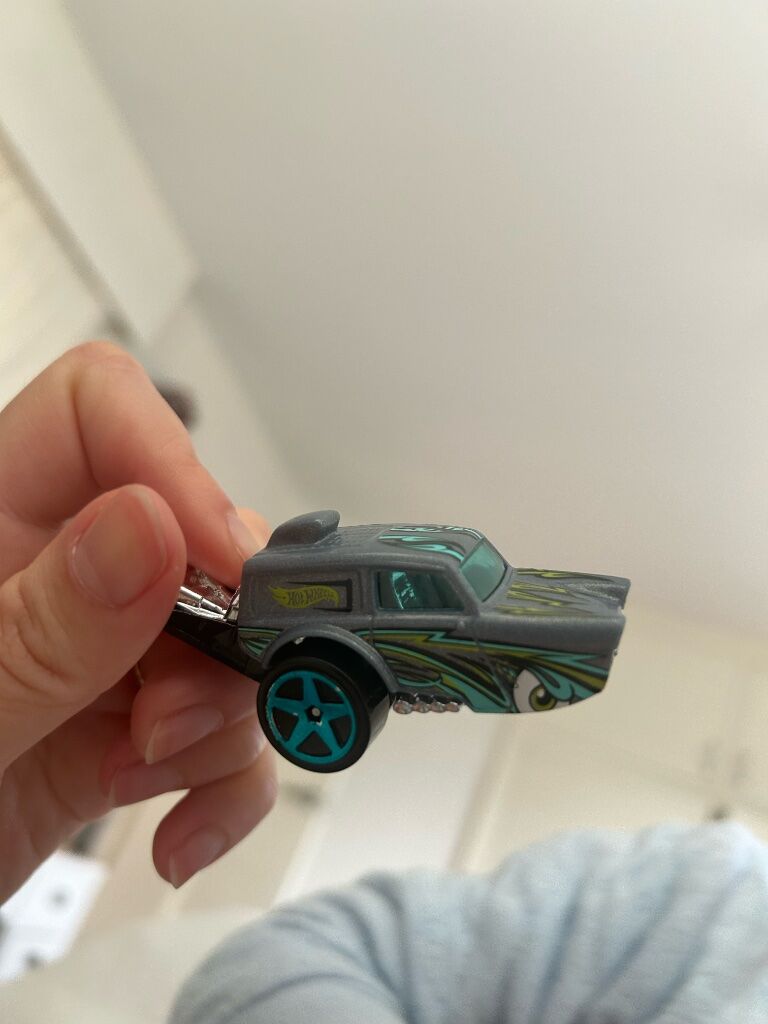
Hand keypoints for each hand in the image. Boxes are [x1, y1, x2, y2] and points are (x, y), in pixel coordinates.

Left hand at [0, 343, 276, 901]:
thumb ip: (40, 629)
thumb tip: (148, 528)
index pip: (93, 413)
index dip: (171, 464)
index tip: (221, 564)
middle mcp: (51, 579)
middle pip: (194, 536)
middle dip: (221, 629)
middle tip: (182, 707)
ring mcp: (96, 656)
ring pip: (228, 637)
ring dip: (222, 719)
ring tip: (154, 772)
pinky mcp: (125, 730)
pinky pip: (225, 726)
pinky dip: (225, 781)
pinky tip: (177, 823)